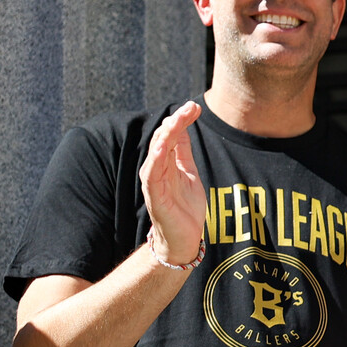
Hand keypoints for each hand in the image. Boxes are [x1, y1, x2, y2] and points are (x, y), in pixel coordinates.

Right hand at [139, 101, 207, 264]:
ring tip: (176, 120)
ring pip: (156, 152)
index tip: (195, 106)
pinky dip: (155, 160)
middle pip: (161, 139)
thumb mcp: (188, 173)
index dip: (181, 119)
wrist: (184, 240)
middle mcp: (156, 169)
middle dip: (175, 121)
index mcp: (165, 163)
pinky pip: (152, 175)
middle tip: (189, 108)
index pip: (170, 135)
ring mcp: (154, 182)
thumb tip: (182, 126)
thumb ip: (183, 152)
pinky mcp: (154, 196)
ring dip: (165, 135)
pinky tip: (161, 148)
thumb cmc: (185, 208)